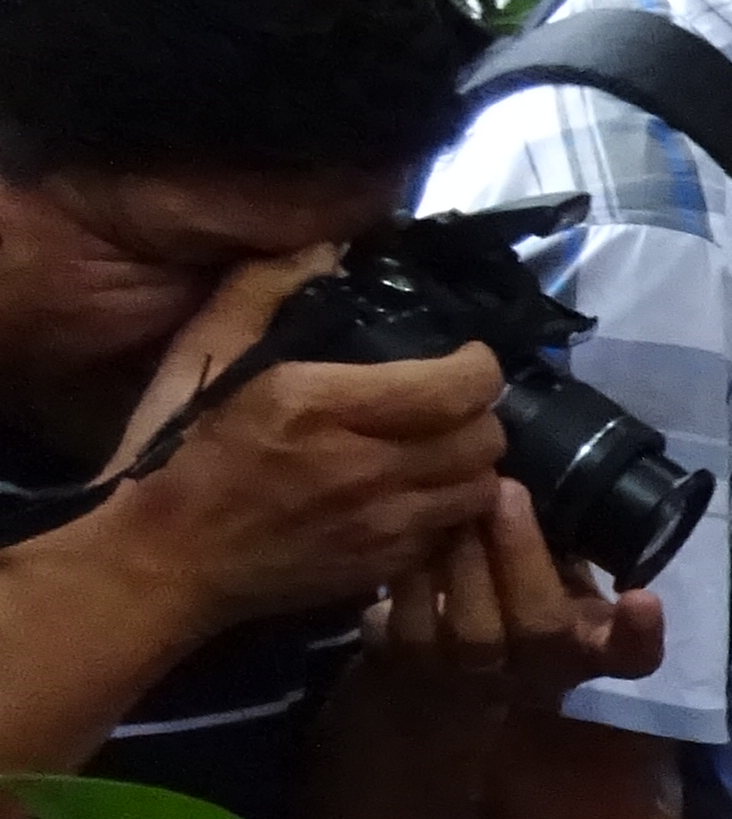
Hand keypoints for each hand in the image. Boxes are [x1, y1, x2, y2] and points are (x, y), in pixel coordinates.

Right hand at [101, 254, 508, 626]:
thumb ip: (262, 290)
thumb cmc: (175, 451)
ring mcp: (381, 526)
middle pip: (483, 440)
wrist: (162, 561)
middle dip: (479, 414)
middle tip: (451, 402)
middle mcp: (366, 468)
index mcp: (323, 406)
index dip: (479, 367)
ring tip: (442, 447)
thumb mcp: (202, 353)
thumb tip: (324, 249)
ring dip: (472, 465)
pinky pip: (453, 533)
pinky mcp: (382, 568)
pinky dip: (451, 509)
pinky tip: (419, 493)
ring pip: (479, 490)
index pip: (456, 388)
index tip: (464, 357)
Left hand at [367, 480, 663, 709]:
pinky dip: (412, 570)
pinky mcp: (415, 669)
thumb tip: (543, 465)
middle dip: (523, 554)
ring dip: (463, 557)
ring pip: (474, 629)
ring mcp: (476, 678)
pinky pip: (412, 621)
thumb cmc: (513, 602)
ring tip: (453, 500)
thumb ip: (561, 544)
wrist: (440, 672)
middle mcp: (540, 670)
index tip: (643, 598)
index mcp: (589, 646)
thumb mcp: (553, 577)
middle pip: (541, 626)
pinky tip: (408, 527)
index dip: (639, 634)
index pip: (631, 654)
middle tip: (506, 489)